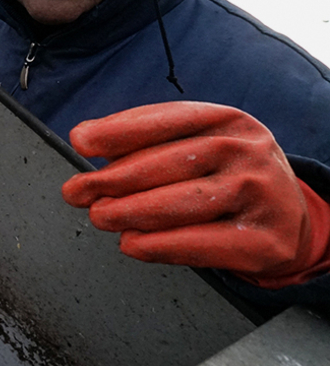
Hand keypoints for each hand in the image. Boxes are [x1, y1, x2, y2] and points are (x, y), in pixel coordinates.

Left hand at [61, 101, 329, 287]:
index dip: (119, 131)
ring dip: (129, 211)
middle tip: (77, 191)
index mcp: (227, 120)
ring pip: (180, 203)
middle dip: (113, 179)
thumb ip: (146, 140)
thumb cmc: (226, 177)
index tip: (81, 141)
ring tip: (99, 215)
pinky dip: (158, 245)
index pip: (167, 120)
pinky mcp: (264, 240)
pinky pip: (200, 243)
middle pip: (168, 163)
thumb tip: (85, 138)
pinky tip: (131, 243)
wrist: (288, 220)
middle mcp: (246, 152)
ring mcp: (260, 194)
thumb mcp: (199, 144)